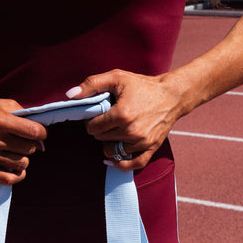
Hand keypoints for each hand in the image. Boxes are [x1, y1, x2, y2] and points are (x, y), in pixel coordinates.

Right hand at [0, 95, 46, 184]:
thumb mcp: (1, 103)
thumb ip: (23, 114)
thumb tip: (40, 133)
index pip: (33, 131)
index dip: (42, 132)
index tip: (40, 132)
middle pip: (29, 148)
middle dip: (31, 143)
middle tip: (24, 139)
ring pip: (21, 163)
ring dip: (24, 157)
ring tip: (17, 150)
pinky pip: (7, 180)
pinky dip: (18, 176)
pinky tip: (18, 168)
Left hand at [66, 69, 187, 170]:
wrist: (172, 95)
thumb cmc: (143, 85)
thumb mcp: (117, 78)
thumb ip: (91, 84)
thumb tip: (70, 96)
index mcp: (121, 114)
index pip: (92, 128)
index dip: (91, 121)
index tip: (98, 114)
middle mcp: (131, 131)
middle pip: (101, 139)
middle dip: (100, 130)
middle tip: (108, 119)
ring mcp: (141, 142)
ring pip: (112, 150)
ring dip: (110, 142)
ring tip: (115, 130)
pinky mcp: (151, 148)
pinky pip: (132, 164)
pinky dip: (120, 164)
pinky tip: (111, 160)